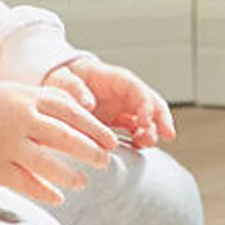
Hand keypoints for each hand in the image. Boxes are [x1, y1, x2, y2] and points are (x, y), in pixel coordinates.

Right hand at [0, 80, 117, 205]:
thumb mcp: (22, 93)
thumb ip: (52, 102)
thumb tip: (90, 114)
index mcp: (30, 99)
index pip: (72, 113)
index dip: (95, 127)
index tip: (112, 139)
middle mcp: (21, 122)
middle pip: (64, 137)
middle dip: (89, 151)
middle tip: (106, 160)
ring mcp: (7, 146)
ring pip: (46, 163)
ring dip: (69, 174)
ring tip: (83, 181)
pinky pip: (24, 183)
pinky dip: (43, 192)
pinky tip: (59, 197)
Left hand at [45, 53, 175, 149]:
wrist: (59, 84)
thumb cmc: (64, 77)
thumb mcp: (63, 78)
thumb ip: (74, 88)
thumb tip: (88, 104)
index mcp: (116, 79)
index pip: (138, 89)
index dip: (146, 105)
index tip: (145, 122)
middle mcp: (124, 93)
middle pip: (152, 102)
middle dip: (162, 118)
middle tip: (166, 135)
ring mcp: (123, 107)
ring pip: (148, 117)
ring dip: (153, 130)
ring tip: (148, 144)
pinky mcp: (118, 121)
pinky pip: (136, 129)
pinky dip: (140, 138)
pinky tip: (139, 147)